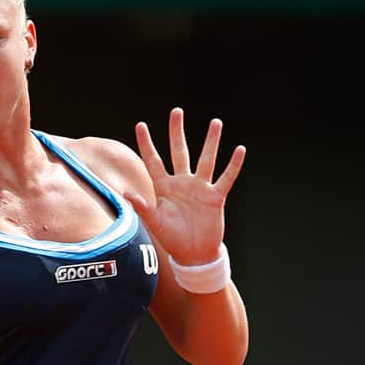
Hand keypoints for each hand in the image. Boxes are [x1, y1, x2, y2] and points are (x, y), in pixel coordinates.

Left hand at [124, 107, 245, 264]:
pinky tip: (239, 150)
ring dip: (211, 142)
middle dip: (177, 132)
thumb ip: (141, 206)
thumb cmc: (172, 238)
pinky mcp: (215, 197)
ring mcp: (199, 188)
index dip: (147, 144)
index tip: (141, 125)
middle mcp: (182, 183)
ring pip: (206, 160)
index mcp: (164, 187)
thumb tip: (125, 192)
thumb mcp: (154, 221)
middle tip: (176, 111)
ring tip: (215, 122)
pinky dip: (233, 165)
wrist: (193, 253)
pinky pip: (225, 178)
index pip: (153, 161)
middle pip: (179, 152)